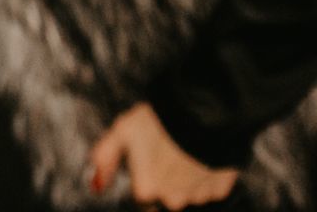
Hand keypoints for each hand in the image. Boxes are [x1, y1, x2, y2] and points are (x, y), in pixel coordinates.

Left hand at [89, 103, 239, 208]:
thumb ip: (106, 158)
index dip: (142, 176)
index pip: (140, 196)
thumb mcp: (122, 132)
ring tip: (183, 150)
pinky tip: (200, 155)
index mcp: (146, 190)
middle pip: (164, 196)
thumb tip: (96, 183)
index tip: (146, 160)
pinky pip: (209, 186)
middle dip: (164, 179)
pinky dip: (204, 174)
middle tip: (166, 152)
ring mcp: (198, 197)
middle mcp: (171, 200)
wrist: (204, 116)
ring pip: (187, 192)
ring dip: (184, 176)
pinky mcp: (220, 189)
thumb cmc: (161, 122)